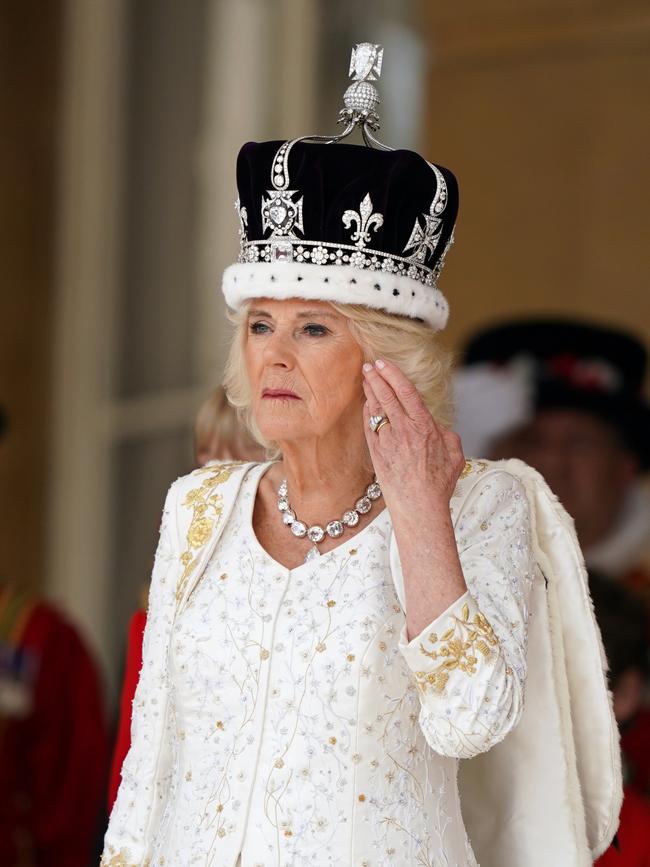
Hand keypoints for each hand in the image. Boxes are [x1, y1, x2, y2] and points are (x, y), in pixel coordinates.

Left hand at [362, 359, 465, 517]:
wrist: (419, 507)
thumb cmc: (439, 484)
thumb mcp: (454, 454)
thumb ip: (447, 435)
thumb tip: (438, 427)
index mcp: (425, 426)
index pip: (407, 392)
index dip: (394, 374)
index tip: (384, 363)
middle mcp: (405, 430)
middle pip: (387, 395)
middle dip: (376, 377)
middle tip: (369, 365)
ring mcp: (388, 441)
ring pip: (376, 408)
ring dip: (370, 391)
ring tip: (365, 378)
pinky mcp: (376, 452)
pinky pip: (369, 426)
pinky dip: (367, 412)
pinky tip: (366, 404)